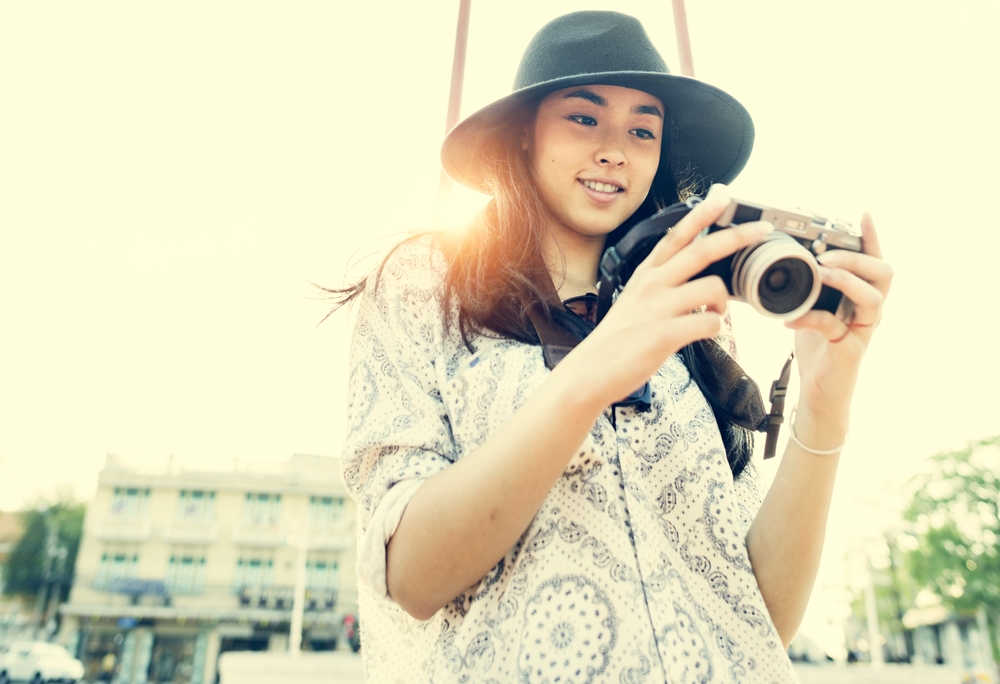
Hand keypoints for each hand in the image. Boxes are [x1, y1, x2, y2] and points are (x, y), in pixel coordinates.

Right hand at [567, 184, 772, 407]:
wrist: (590, 372)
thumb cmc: (616, 340)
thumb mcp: (633, 300)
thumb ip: (660, 285)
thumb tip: (693, 278)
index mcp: (645, 274)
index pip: (676, 235)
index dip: (702, 214)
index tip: (723, 197)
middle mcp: (652, 285)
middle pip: (701, 250)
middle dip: (736, 236)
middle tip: (761, 228)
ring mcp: (658, 308)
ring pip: (712, 287)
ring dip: (723, 302)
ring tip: (715, 313)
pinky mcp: (665, 334)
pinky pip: (709, 323)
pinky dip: (713, 328)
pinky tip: (702, 332)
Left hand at [783, 212, 892, 417]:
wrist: (818, 392)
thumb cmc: (816, 347)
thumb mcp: (812, 308)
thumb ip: (807, 286)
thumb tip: (783, 259)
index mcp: (861, 296)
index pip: (874, 261)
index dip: (873, 238)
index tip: (865, 215)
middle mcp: (869, 311)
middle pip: (884, 273)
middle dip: (857, 257)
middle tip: (826, 253)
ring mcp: (863, 331)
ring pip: (872, 298)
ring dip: (846, 280)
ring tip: (821, 273)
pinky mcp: (850, 350)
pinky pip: (835, 328)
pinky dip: (810, 319)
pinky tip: (789, 319)